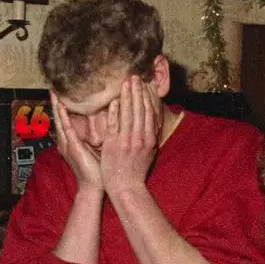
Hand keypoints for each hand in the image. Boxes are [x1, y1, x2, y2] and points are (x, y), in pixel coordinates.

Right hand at [48, 89, 102, 198]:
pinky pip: (67, 128)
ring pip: (60, 121)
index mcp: (72, 142)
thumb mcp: (96, 149)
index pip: (66, 120)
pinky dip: (63, 117)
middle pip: (60, 118)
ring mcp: (68, 144)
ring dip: (57, 106)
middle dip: (56, 103)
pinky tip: (61, 107)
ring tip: (53, 93)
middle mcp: (66, 142)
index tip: (62, 94)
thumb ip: (96, 136)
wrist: (93, 188)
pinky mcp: (73, 147)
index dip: (63, 108)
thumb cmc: (97, 171)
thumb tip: (105, 123)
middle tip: (53, 88)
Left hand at [98, 75, 159, 196]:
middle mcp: (140, 138)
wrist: (126, 187)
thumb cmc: (136, 170)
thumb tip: (151, 121)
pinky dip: (115, 112)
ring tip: (126, 82)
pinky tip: (115, 100)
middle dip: (138, 91)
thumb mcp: (148, 152)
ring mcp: (127, 141)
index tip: (144, 84)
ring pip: (129, 114)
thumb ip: (149, 135)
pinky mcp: (113, 145)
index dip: (147, 96)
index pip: (149, 112)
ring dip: (128, 96)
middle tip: (135, 76)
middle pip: (140, 109)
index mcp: (149, 138)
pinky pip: (114, 125)